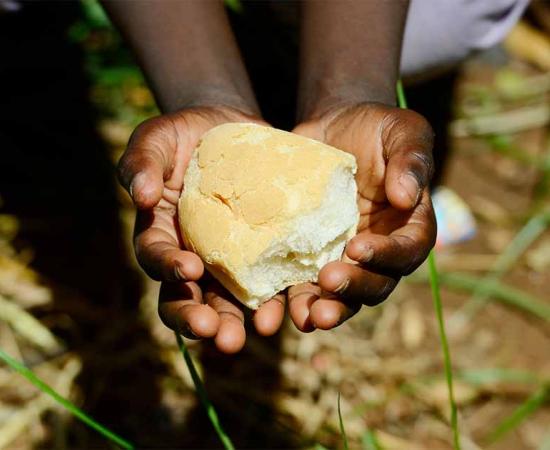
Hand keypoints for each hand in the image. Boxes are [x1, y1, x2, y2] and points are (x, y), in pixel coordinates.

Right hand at [118, 106, 285, 352]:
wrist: (232, 130)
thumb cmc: (187, 134)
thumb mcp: (158, 139)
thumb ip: (141, 162)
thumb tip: (138, 195)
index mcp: (161, 234)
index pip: (156, 258)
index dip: (168, 268)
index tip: (188, 270)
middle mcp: (191, 257)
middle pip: (187, 298)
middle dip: (201, 319)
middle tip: (220, 335)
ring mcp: (227, 261)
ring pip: (228, 301)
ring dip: (241, 321)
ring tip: (261, 332)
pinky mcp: (262, 253)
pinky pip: (269, 281)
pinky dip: (280, 297)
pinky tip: (295, 307)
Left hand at [288, 103, 436, 330]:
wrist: (332, 129)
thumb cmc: (374, 128)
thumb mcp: (402, 130)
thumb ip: (411, 159)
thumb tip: (408, 197)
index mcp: (408, 224)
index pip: (407, 249)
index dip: (386, 255)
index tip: (357, 248)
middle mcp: (380, 249)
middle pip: (376, 282)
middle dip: (354, 290)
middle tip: (329, 285)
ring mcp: (344, 256)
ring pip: (342, 294)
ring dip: (327, 309)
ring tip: (308, 318)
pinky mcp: (312, 255)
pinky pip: (306, 283)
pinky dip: (295, 298)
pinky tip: (277, 308)